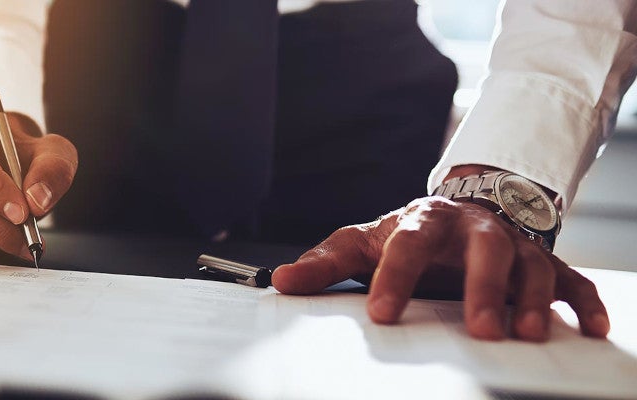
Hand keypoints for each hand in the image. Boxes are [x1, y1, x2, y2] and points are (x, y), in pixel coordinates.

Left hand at [272, 196, 609, 341]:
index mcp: (424, 222)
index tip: (383, 315)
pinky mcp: (541, 261)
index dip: (395, 277)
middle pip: (483, 249)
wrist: (460, 212)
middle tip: (479, 329)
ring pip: (530, 264)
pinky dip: (582, 300)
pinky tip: (590, 326)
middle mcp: (472, 230)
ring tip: (526, 333)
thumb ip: (326, 263)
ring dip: (532, 297)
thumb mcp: (364, 243)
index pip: (408, 245)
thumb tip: (279, 281)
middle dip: (482, 287)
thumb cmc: (408, 235)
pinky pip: (569, 278)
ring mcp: (511, 244)